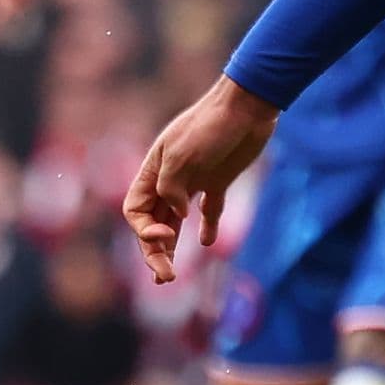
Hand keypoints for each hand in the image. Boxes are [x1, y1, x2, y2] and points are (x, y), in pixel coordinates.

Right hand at [121, 77, 279, 283]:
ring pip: (176, 222)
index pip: (135, 209)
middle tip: (165, 278)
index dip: (144, 229)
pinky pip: (208, 211)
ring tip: (170, 277)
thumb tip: (179, 216)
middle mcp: (170, 179)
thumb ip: (172, 187)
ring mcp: (194, 181)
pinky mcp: (218, 182)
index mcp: (153, 170)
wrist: (248, 106)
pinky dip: (206, 228)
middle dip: (154, 252)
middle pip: (153, 222)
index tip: (167, 233)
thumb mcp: (183, 154)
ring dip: (171, 248)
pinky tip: (207, 242)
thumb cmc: (212, 125)